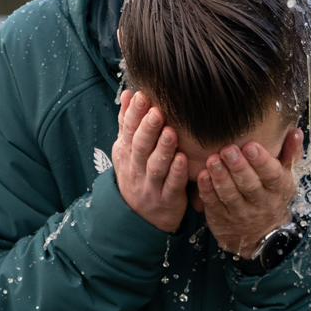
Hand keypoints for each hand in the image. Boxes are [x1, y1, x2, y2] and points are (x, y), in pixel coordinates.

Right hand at [112, 89, 187, 231]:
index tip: (143, 96)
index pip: (129, 130)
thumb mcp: (127, 150)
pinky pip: (172, 186)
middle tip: (157, 111)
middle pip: (140, 147)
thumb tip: (129, 93)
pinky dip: (177, 173)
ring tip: (171, 133)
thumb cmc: (136, 174)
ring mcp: (150, 186)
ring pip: (156, 167)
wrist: (137, 217)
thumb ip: (128, 123)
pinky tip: (183, 160)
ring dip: (163, 149)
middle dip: (148, 129)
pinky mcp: (167, 200)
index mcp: (126, 153)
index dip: (135, 114)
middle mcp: (136, 168)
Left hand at [196, 128, 301, 256]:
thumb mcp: (287, 176)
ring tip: (212, 160)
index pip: (272, 175)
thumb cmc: (274, 195)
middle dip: (238, 167)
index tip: (251, 146)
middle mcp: (260, 203)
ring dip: (220, 178)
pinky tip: (202, 176)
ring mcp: (240, 212)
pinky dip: (207, 191)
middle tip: (228, 149)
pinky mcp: (222, 218)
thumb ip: (291, 153)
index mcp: (278, 189)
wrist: (263, 235)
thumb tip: (296, 132)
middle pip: (249, 185)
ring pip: (230, 195)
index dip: (261, 161)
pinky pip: (214, 205)